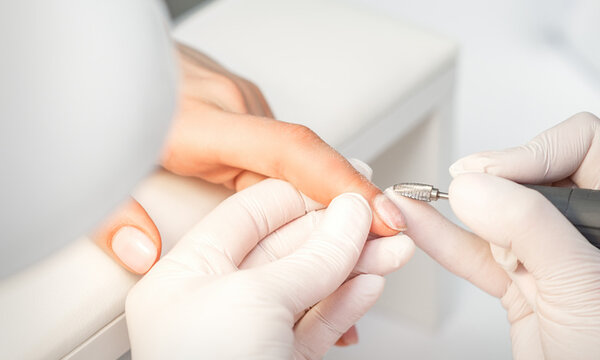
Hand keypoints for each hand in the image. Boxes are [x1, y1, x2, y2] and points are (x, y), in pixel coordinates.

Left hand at [93, 43, 403, 273]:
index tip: (376, 213)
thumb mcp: (108, 163)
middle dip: (351, 208)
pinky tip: (310, 217)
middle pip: (311, 163)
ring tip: (352, 244)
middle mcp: (239, 109)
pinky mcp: (251, 110)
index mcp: (206, 122)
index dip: (341, 184)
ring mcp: (248, 106)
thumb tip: (142, 252)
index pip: (291, 151)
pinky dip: (307, 186)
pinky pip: (289, 154)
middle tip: (381, 248)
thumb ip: (117, 215)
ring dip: (329, 201)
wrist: (116, 56)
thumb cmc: (116, 99)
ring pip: (304, 161)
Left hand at [126, 179, 413, 358]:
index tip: (349, 189)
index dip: (305, 197)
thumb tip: (349, 215)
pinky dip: (349, 299)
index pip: (252, 214)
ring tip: (395, 248)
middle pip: (290, 248)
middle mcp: (215, 302)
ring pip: (313, 284)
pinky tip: (372, 280)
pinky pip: (319, 320)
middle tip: (384, 220)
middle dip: (342, 232)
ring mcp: (251, 334)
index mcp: (185, 277)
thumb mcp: (256, 301)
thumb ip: (311, 255)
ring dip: (357, 264)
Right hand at [387, 112, 599, 358]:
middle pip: (532, 175)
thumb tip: (477, 186)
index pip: (582, 147)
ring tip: (417, 198)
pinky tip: (419, 223)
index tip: (495, 177)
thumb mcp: (584, 284)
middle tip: (462, 191)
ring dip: (456, 208)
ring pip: (498, 214)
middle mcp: (592, 230)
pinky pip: (477, 254)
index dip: (534, 152)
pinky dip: (445, 239)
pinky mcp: (523, 287)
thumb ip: (530, 228)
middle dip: (492, 181)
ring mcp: (554, 259)